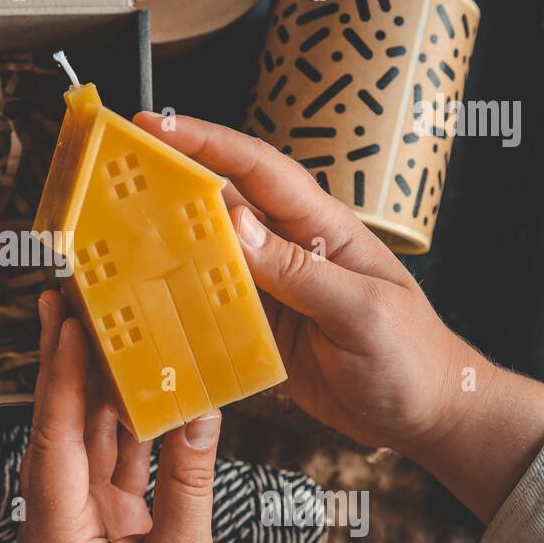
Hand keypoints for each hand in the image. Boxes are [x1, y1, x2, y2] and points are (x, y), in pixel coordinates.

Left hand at [17, 290, 229, 542]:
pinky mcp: (108, 519)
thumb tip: (201, 411)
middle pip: (57, 427)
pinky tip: (135, 376)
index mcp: (57, 538)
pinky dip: (127, 419)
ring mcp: (82, 518)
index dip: (61, 381)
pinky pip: (114, 457)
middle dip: (58, 362)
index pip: (54, 443)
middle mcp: (57, 521)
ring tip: (95, 321)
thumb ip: (189, 483)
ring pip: (85, 435)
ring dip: (92, 381)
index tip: (67, 326)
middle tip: (57, 300)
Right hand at [133, 112, 543, 521]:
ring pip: (209, 251)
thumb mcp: (361, 312)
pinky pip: (213, 303)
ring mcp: (275, 288)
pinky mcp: (264, 328)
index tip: (154, 125)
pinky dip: (179, 297)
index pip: (258, 170)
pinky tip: (147, 299)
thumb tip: (233, 221)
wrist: (429, 417)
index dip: (206, 142)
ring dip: (166, 238)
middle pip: (222, 201)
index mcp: (322, 228)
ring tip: (114, 229)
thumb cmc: (413, 358)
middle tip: (115, 169)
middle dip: (171, 177)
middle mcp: (291, 250)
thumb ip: (299, 270)